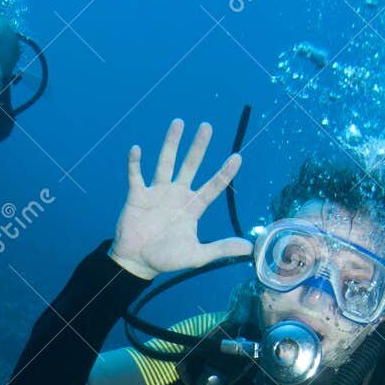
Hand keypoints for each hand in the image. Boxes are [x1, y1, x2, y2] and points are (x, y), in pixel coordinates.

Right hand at [109, 118, 253, 280]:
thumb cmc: (167, 259)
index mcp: (193, 207)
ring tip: (179, 122)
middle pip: (190, 165)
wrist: (137, 263)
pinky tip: (136, 149)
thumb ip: (221, 248)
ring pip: (165, 162)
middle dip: (198, 147)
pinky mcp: (137, 196)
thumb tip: (250, 248)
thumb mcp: (197, 255)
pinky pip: (135, 175)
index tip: (238, 156)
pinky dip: (134, 163)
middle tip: (207, 126)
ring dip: (171, 143)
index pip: (213, 186)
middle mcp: (176, 194)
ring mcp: (157, 193)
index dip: (225, 172)